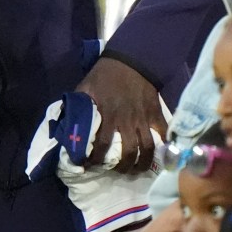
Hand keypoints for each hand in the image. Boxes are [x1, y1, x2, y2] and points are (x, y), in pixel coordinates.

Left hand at [75, 56, 167, 172]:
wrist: (130, 60)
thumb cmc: (105, 75)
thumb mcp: (85, 88)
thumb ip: (78, 106)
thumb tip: (67, 122)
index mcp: (106, 115)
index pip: (100, 146)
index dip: (94, 160)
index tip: (88, 166)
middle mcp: (126, 121)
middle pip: (129, 153)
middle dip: (123, 167)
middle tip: (118, 171)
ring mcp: (143, 119)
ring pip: (147, 149)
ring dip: (143, 163)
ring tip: (137, 169)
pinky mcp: (156, 114)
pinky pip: (163, 135)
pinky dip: (164, 147)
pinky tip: (160, 156)